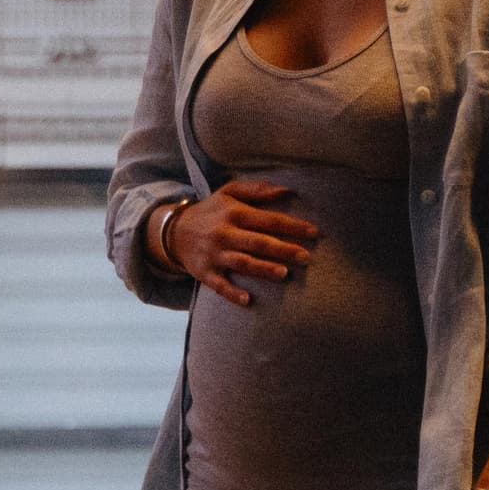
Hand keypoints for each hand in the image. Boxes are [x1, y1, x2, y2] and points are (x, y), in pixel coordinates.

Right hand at [169, 177, 317, 307]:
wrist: (174, 231)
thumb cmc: (211, 211)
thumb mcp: (229, 192)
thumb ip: (258, 190)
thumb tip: (287, 190)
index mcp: (234, 212)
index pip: (268, 220)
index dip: (292, 226)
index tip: (314, 232)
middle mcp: (224, 233)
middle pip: (258, 242)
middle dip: (283, 249)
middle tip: (306, 257)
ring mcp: (214, 254)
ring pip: (242, 263)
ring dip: (263, 269)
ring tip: (284, 273)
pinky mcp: (205, 273)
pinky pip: (219, 285)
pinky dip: (232, 293)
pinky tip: (248, 300)